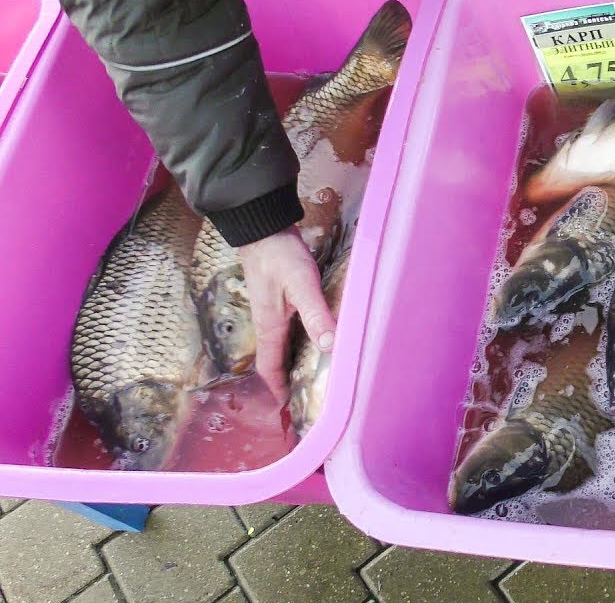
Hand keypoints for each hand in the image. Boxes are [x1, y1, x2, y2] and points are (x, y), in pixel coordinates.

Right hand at [237, 227, 335, 403]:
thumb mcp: (302, 286)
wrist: (263, 228)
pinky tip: (315, 339)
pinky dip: (299, 341)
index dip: (278, 389)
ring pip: (282, 345)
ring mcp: (272, 311)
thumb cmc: (280, 257)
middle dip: (288, 380)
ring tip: (313, 373)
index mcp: (270, 327)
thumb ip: (316, 315)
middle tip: (306, 395)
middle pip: (276, 360)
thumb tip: (330, 347)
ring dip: (293, 362)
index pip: (270, 368)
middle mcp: (268, 323)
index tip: (288, 407)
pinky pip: (288, 330)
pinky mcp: (280, 299)